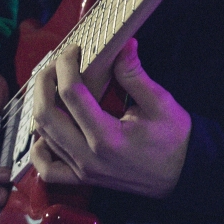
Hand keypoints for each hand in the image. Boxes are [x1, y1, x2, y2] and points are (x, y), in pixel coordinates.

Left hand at [31, 38, 190, 198]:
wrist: (184, 176)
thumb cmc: (175, 139)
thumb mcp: (161, 103)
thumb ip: (135, 75)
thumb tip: (122, 44)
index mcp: (108, 137)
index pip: (71, 94)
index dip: (66, 66)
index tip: (74, 50)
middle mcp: (89, 157)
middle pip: (46, 115)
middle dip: (44, 82)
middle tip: (56, 64)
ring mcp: (83, 171)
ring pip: (43, 137)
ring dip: (40, 106)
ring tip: (51, 85)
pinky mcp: (84, 179)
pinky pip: (48, 169)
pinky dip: (40, 149)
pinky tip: (46, 131)